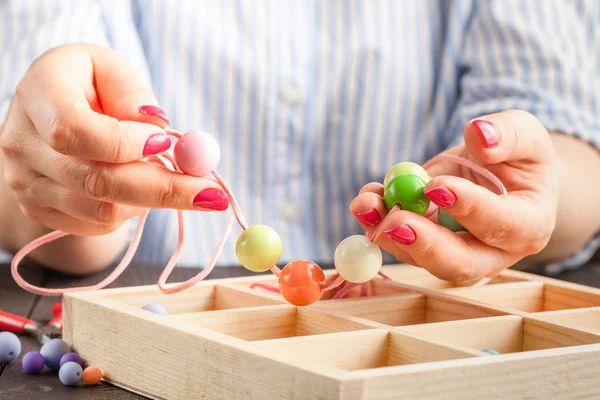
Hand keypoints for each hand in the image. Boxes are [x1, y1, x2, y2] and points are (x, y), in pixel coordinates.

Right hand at [0, 44, 227, 236]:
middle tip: (214, 194)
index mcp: (38, 94)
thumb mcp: (111, 69)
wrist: (49, 115)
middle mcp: (22, 143)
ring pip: (103, 211)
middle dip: (165, 190)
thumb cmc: (88, 84)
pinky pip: (98, 224)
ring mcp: (26, 183)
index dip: (127, 143)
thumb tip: (157, 129)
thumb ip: (131, 93)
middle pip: (96, 181)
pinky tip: (142, 186)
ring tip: (175, 178)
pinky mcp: (41, 209)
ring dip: (152, 199)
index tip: (168, 143)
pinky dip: (132, 210)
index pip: (75, 131)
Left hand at [350, 110, 563, 281]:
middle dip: (424, 244)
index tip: (435, 185)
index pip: (501, 224)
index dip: (468, 208)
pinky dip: (378, 223)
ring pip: (421, 259)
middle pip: (460, 264)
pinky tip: (367, 200)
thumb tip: (479, 135)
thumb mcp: (524, 133)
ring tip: (366, 204)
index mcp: (529, 224)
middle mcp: (494, 252)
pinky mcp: (426, 248)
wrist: (497, 172)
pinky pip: (401, 243)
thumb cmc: (516, 154)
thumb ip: (507, 133)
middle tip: (394, 221)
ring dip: (389, 234)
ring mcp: (456, 255)